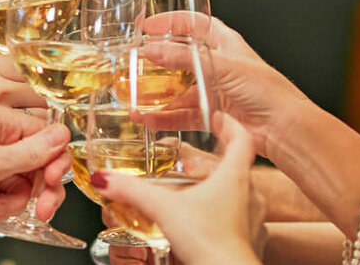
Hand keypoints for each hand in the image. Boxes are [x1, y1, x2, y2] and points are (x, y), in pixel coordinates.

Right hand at [93, 123, 266, 264]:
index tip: (219, 118)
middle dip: (214, 164)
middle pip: (238, 168)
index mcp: (235, 176)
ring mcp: (255, 220)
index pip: (241, 138)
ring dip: (222, 193)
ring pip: (242, 197)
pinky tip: (207, 227)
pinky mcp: (252, 242)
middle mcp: (251, 195)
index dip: (230, 125)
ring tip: (197, 196)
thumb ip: (131, 191)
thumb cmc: (208, 240)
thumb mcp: (163, 209)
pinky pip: (242, 224)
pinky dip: (225, 220)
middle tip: (193, 165)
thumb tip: (103, 179)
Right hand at [138, 11, 314, 158]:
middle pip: (181, 58)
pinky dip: (164, 118)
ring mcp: (215, 91)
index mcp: (226, 44)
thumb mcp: (224, 66)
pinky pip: (182, 115)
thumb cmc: (268, 91)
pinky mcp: (212, 116)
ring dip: (156, 95)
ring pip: (178, 90)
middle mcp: (219, 66)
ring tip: (133, 97)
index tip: (147, 26)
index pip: (195, 24)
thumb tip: (152, 49)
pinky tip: (147, 119)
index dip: (171, 22)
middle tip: (133, 61)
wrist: (284, 129)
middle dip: (157, 61)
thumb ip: (186, 58)